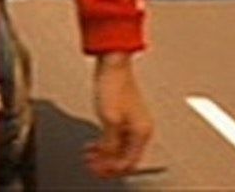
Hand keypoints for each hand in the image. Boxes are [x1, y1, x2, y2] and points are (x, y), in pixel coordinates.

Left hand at [84, 51, 151, 177]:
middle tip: (93, 166)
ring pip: (120, 147)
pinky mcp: (125, 115)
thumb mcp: (109, 120)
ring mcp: (133, 122)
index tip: (98, 170)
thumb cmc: (114, 85)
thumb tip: (109, 158)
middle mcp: (141, 128)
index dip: (113, 170)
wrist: (113, 65)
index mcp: (142, 131)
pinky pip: (117, 137)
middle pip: (126, 157)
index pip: (130, 162)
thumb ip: (109, 143)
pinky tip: (95, 144)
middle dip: (109, 164)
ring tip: (91, 157)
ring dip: (106, 154)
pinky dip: (106, 143)